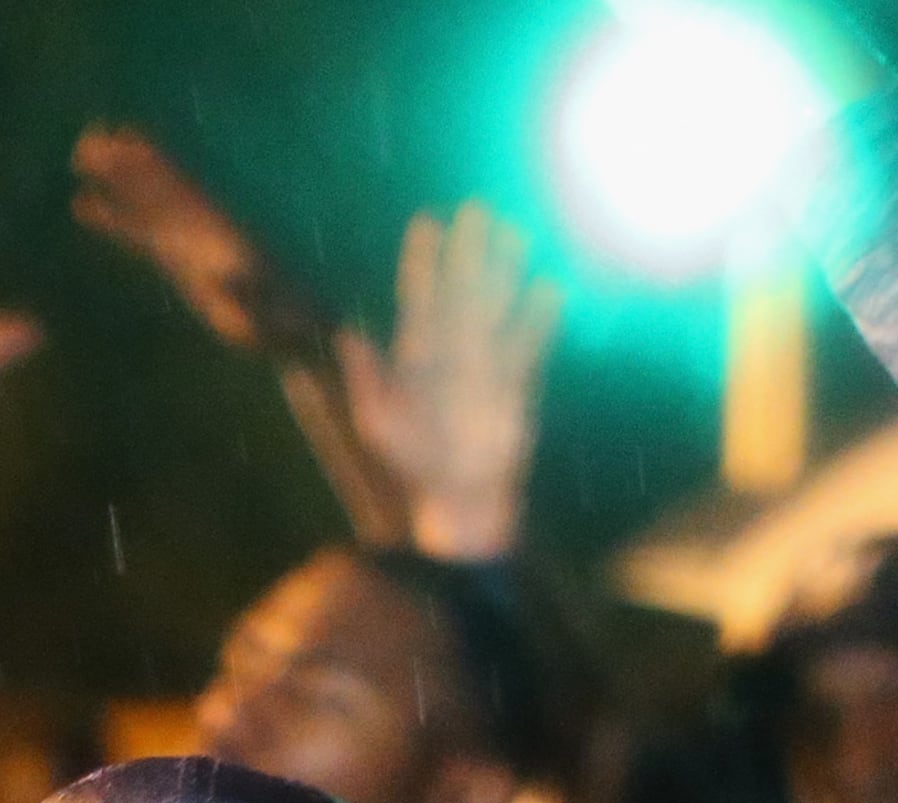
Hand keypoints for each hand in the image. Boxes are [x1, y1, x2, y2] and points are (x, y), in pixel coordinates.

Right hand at [71, 126, 318, 355]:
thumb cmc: (282, 324)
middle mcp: (200, 228)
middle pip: (157, 188)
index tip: (124, 144)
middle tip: (85, 142)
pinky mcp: (179, 260)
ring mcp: (188, 241)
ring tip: (80, 155)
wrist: (291, 328)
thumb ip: (247, 295)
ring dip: (115, 180)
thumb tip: (226, 276)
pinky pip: (140, 231)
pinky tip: (84, 206)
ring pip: (145, 202)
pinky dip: (113, 216)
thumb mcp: (268, 314)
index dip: (152, 169)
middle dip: (124, 164)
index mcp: (217, 233)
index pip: (178, 193)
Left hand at [338, 205, 562, 561]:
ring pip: (497, 306)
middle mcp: (454, 350)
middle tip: (478, 210)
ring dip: (506, 272)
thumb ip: (368, 379)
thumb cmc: (414, 462)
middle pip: (463, 290)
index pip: (421, 296)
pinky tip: (548, 288)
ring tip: (516, 233)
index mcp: (417, 354)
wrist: (459, 498)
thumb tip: (349, 334)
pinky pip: (529, 343)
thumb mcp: (380, 424)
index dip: (424, 261)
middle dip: (470, 251)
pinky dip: (538, 318)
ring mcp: (487, 363)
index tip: (428, 222)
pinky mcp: (518, 383)